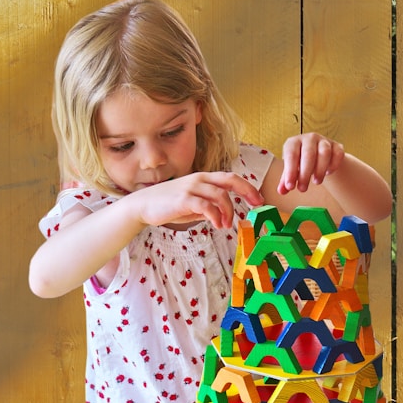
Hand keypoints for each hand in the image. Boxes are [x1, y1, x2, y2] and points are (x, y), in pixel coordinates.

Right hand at [133, 172, 263, 229]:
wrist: (143, 205)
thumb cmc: (168, 205)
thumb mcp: (191, 206)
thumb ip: (207, 207)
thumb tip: (221, 216)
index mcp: (203, 179)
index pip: (231, 178)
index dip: (247, 187)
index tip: (258, 200)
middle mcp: (199, 179)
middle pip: (230, 180)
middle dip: (247, 191)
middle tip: (256, 206)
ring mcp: (191, 187)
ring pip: (220, 195)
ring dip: (228, 211)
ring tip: (226, 225)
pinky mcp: (184, 199)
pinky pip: (206, 206)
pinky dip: (216, 216)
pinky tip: (217, 224)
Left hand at [277, 133, 344, 193]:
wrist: (318, 155)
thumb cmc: (300, 162)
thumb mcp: (292, 170)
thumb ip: (286, 180)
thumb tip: (281, 191)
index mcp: (294, 142)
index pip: (291, 155)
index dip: (290, 171)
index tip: (290, 187)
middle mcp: (309, 138)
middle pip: (308, 154)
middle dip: (305, 174)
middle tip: (302, 189)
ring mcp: (324, 141)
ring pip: (324, 152)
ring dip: (320, 169)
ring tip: (316, 182)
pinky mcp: (337, 146)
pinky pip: (338, 154)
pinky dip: (334, 165)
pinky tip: (328, 173)